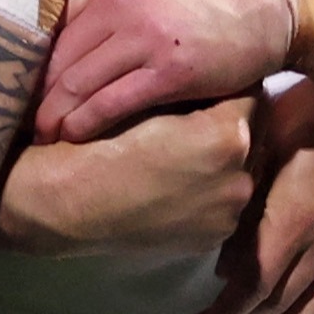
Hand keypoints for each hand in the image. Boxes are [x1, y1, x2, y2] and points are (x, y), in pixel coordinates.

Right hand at [0, 94, 260, 255]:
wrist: (62, 200)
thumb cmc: (98, 139)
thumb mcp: (149, 100)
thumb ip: (193, 90)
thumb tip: (219, 76)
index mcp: (228, 135)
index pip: (249, 94)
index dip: (226, 86)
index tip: (209, 83)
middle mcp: (240, 177)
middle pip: (252, 134)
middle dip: (229, 122)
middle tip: (197, 115)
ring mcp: (227, 212)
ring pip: (241, 170)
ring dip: (221, 158)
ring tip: (184, 151)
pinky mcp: (212, 237)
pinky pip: (223, 203)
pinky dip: (208, 191)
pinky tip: (177, 181)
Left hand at [37, 0, 296, 142]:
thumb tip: (57, 13)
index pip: (48, 21)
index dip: (27, 58)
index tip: (11, 80)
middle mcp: (118, 0)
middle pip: (55, 56)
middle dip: (32, 92)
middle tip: (12, 118)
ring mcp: (144, 35)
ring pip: (76, 82)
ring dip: (52, 115)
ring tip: (37, 136)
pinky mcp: (171, 69)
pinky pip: (112, 102)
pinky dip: (85, 123)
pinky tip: (70, 136)